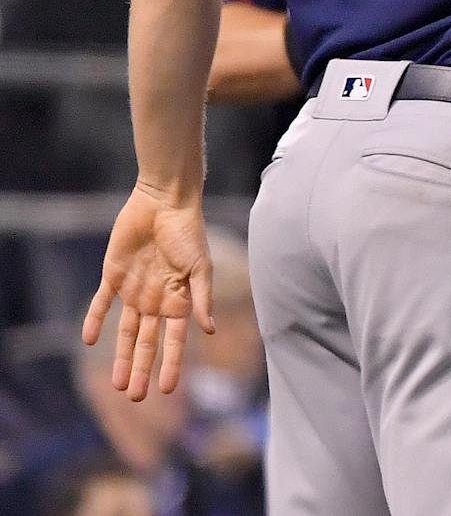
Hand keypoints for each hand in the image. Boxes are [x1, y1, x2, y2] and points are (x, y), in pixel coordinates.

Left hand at [82, 181, 216, 399]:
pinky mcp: (113, 276)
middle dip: (141, 369)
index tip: (168, 390)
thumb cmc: (188, 232)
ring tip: (117, 383)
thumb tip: (210, 329)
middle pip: (147, 343)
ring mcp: (134, 290)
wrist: (164, 203)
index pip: (175, 340)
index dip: (172, 364)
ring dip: (120, 356)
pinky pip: (101, 304)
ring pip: (125, 332)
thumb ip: (202, 297)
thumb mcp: (200, 267)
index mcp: (180, 300)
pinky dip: (94, 320)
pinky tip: (89, 341)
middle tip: (134, 397)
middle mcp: (157, 300)